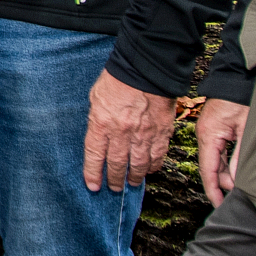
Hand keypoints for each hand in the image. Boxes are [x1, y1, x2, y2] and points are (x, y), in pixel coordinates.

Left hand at [83, 70, 177, 192]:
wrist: (146, 68)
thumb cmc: (118, 79)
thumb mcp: (96, 97)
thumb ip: (97, 120)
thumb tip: (99, 137)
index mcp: (102, 123)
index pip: (95, 156)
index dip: (93, 173)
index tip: (93, 186)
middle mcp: (122, 132)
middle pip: (118, 164)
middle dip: (115, 180)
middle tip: (114, 188)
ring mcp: (144, 133)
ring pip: (139, 164)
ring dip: (134, 177)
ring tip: (131, 183)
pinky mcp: (162, 131)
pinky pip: (158, 155)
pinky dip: (154, 166)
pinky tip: (150, 170)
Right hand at [197, 99, 247, 208]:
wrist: (237, 76)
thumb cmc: (242, 98)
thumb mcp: (246, 129)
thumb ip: (240, 156)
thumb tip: (235, 181)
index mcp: (209, 135)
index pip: (208, 171)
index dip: (213, 191)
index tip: (219, 206)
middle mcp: (205, 135)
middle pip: (211, 168)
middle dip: (224, 183)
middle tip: (241, 196)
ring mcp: (209, 132)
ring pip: (216, 161)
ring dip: (227, 173)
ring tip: (242, 185)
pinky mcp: (215, 129)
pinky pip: (219, 151)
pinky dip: (227, 163)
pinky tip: (237, 170)